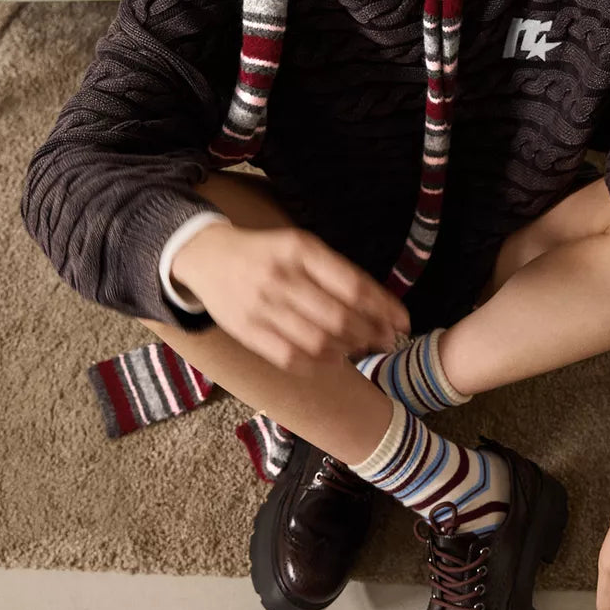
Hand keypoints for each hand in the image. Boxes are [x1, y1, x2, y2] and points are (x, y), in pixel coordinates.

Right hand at [170, 223, 410, 375]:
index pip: (352, 285)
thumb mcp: (300, 246)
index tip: (403, 321)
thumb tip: (379, 306)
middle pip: (338, 317)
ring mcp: (260, 306)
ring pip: (317, 340)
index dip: (383, 308)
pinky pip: (290, 357)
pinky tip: (333, 360)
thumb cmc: (266, 252)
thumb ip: (335, 272)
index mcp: (299, 249)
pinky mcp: (245, 330)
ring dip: (348, 349)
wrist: (206, 256)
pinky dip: (318, 363)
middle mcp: (281, 277)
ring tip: (362, 348)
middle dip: (371, 333)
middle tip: (388, 340)